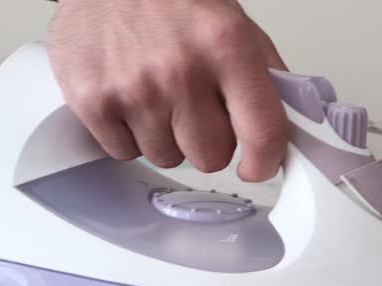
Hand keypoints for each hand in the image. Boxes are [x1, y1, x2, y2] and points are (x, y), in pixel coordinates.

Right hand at [48, 0, 289, 181]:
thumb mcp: (237, 24)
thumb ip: (266, 77)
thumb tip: (289, 127)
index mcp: (226, 48)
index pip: (263, 134)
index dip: (264, 161)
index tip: (258, 165)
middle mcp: (180, 70)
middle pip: (211, 157)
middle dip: (209, 142)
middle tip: (197, 110)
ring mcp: (133, 88)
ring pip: (166, 158)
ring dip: (166, 137)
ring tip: (158, 94)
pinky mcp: (92, 101)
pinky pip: (124, 151)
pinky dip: (129, 134)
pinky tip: (130, 97)